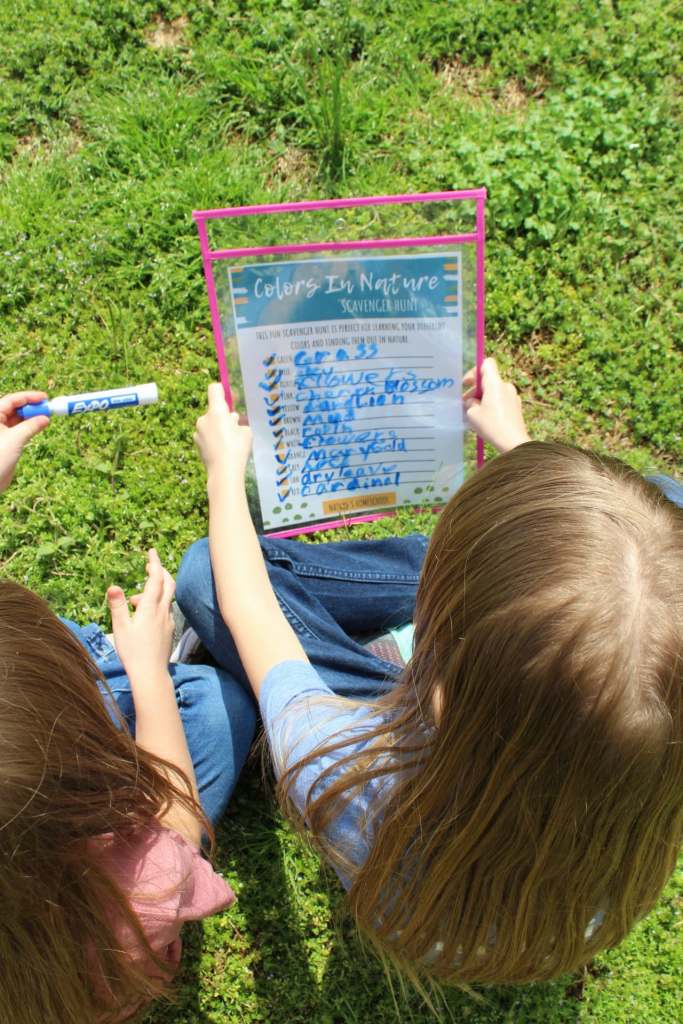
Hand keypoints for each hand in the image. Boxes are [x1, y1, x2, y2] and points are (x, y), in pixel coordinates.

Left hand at [0, 391, 49, 491]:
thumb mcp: (16, 438)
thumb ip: (31, 426)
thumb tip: (45, 418)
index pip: (12, 400)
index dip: (28, 397)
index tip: (45, 397)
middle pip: (15, 408)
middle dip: (32, 407)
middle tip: (48, 408)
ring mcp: (2, 432)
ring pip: (18, 419)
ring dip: (32, 417)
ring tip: (46, 416)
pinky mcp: (7, 442)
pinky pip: (20, 430)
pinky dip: (29, 427)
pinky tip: (39, 426)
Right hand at [107, 549, 174, 681]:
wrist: (151, 674)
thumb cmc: (133, 652)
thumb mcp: (120, 628)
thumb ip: (117, 606)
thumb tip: (114, 586)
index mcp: (150, 607)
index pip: (156, 579)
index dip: (154, 563)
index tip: (151, 551)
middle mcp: (163, 611)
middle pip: (168, 584)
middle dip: (160, 571)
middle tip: (150, 566)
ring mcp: (168, 621)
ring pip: (166, 597)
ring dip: (154, 591)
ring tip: (133, 601)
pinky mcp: (170, 630)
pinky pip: (165, 610)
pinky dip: (156, 604)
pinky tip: (144, 615)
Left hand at [194, 382, 252, 479]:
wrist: (224, 472)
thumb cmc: (238, 448)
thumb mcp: (246, 431)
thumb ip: (238, 422)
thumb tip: (232, 421)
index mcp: (216, 411)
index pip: (214, 389)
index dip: (222, 390)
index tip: (230, 398)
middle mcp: (204, 418)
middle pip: (214, 410)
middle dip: (224, 416)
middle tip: (236, 427)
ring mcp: (198, 431)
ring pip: (210, 424)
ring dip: (218, 428)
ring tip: (230, 442)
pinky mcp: (196, 443)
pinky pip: (206, 436)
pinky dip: (213, 439)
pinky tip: (222, 450)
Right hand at [463, 358, 530, 453]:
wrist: (513, 442)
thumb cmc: (492, 426)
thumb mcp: (472, 414)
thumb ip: (469, 403)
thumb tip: (472, 401)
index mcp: (495, 384)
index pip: (487, 363)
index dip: (474, 370)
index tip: (467, 383)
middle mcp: (506, 386)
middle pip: (488, 380)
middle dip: (475, 390)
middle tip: (466, 403)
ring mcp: (513, 396)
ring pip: (494, 391)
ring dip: (483, 399)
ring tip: (474, 414)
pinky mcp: (516, 407)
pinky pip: (501, 400)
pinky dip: (492, 405)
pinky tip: (486, 419)